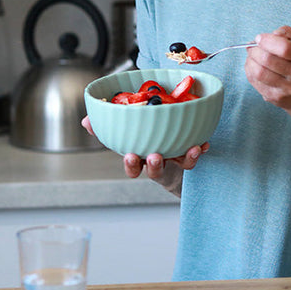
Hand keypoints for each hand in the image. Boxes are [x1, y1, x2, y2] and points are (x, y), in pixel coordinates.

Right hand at [82, 115, 207, 189]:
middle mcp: (157, 161)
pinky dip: (201, 149)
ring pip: (180, 164)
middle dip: (153, 165)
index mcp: (140, 156)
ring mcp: (174, 161)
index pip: (131, 165)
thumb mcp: (124, 133)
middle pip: (154, 170)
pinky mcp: (189, 157)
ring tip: (191, 149)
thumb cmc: (143, 140)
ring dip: (186, 158)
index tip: (130, 156)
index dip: (130, 164)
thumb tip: (86, 120)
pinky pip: (196, 156)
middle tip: (154, 156)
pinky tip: (204, 143)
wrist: (168, 155)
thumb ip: (105, 126)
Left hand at [245, 25, 290, 110]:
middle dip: (254, 50)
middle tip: (252, 48)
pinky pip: (255, 81)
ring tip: (252, 57)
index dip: (267, 41)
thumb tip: (262, 38)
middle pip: (267, 59)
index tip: (259, 38)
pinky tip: (254, 67)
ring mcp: (287, 88)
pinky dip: (250, 71)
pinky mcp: (275, 97)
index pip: (284, 48)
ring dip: (250, 61)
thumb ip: (285, 33)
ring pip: (259, 72)